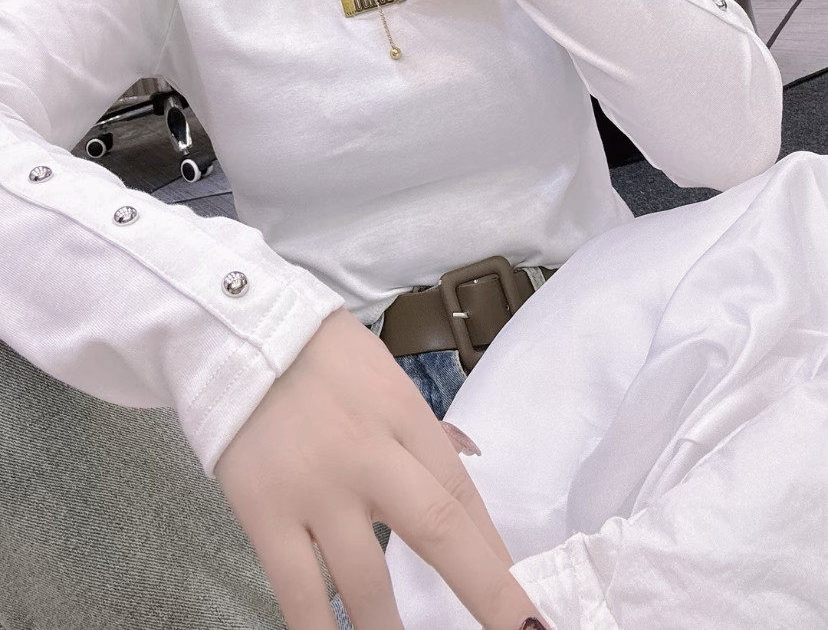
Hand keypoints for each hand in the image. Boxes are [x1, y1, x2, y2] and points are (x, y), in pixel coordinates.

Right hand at [213, 306, 552, 628]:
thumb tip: (461, 474)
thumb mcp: (384, 378)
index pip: (461, 494)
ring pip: (366, 580)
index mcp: (404, 416)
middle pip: (437, 530)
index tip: (523, 605)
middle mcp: (370, 454)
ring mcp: (316, 489)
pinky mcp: (264, 512)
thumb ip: (418, 434)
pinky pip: (298, 590)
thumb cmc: (319, 355)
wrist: (236, 330)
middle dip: (486, 592)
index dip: (496, 556)